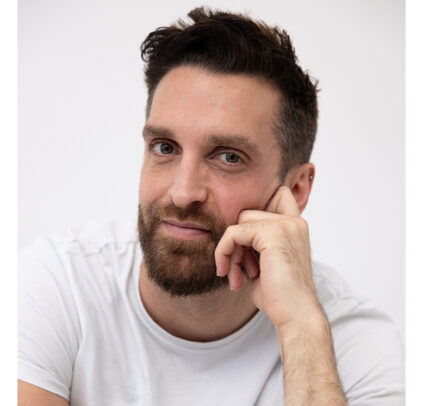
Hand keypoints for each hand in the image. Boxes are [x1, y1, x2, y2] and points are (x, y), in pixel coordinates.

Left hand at [215, 186, 321, 329]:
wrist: (295, 315)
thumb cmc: (279, 295)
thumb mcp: (265, 262)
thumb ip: (254, 243)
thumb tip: (230, 233)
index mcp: (295, 227)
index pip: (277, 196)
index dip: (257, 213)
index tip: (247, 245)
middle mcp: (293, 222)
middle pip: (247, 214)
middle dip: (237, 242)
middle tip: (240, 269)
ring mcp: (285, 225)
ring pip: (239, 222)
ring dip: (231, 250)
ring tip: (237, 276)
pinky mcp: (272, 233)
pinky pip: (233, 233)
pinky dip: (224, 252)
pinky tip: (230, 274)